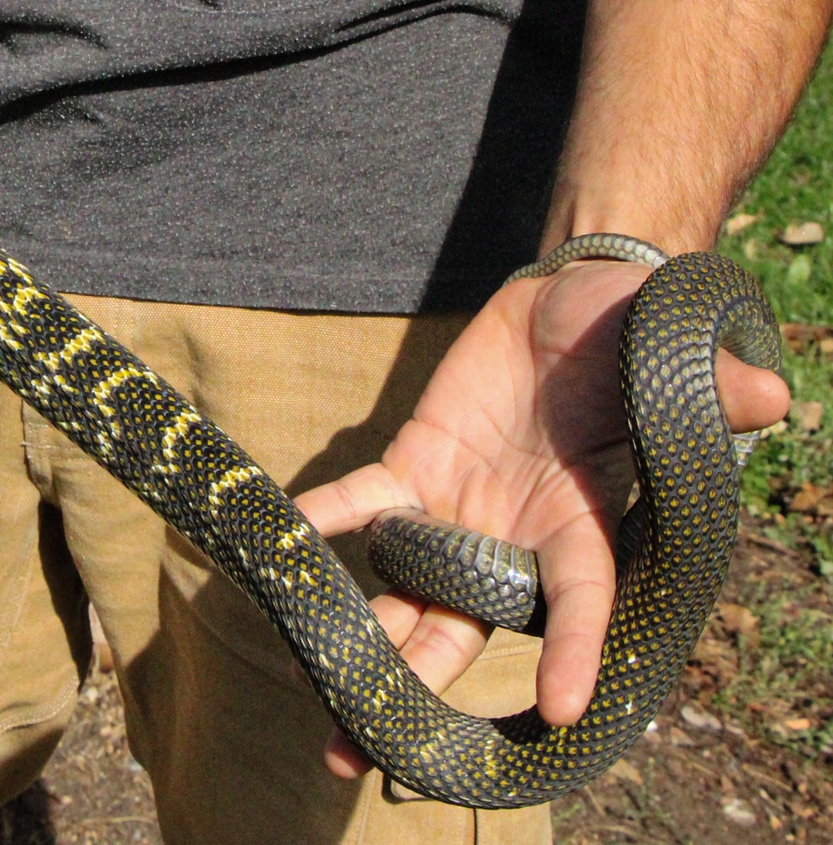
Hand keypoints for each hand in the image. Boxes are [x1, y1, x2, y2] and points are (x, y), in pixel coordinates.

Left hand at [296, 259, 788, 778]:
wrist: (564, 308)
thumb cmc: (627, 341)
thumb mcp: (664, 360)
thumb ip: (708, 388)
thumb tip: (773, 397)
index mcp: (585, 526)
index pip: (581, 599)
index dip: (575, 650)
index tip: (562, 707)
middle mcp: (516, 537)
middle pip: (464, 629)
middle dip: (419, 687)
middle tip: (363, 751)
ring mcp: (459, 507)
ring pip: (406, 590)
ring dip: (362, 634)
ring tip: (316, 691)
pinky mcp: (415, 464)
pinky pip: (364, 501)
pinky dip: (326, 517)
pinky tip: (287, 539)